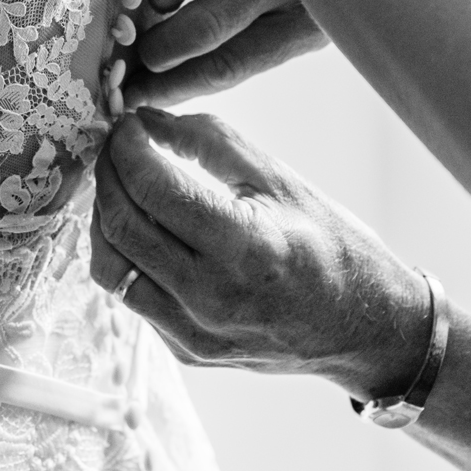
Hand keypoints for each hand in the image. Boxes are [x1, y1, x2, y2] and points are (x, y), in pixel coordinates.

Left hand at [89, 107, 431, 401]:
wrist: (366, 327)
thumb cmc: (330, 245)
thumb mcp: (279, 178)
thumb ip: (208, 139)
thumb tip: (144, 120)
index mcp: (246, 247)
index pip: (153, 188)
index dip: (127, 148)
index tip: (126, 125)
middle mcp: (213, 297)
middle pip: (121, 225)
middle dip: (108, 175)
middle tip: (116, 148)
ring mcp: (196, 332)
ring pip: (110, 266)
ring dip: (104, 216)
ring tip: (121, 185)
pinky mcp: (186, 350)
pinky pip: (130, 295)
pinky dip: (124, 254)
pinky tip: (142, 228)